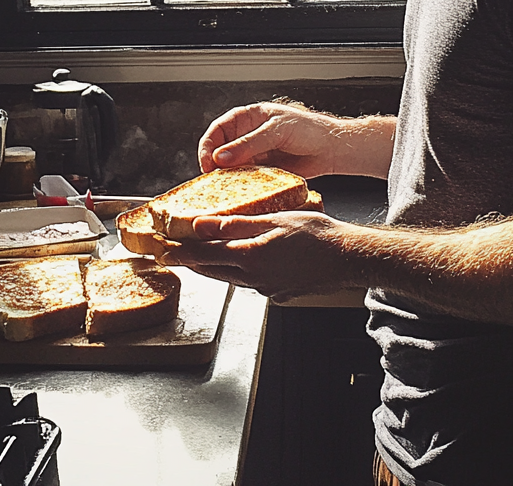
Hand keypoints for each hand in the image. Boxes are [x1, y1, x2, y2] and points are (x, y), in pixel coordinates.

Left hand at [159, 211, 354, 302]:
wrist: (348, 259)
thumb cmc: (318, 234)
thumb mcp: (273, 219)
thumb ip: (234, 224)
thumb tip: (201, 224)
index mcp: (249, 256)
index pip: (204, 254)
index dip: (181, 251)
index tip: (164, 249)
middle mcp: (254, 277)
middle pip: (212, 270)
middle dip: (191, 263)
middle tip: (172, 256)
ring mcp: (266, 289)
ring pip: (230, 278)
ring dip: (213, 269)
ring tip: (199, 260)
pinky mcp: (279, 294)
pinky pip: (251, 283)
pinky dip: (239, 273)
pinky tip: (242, 264)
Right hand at [197, 102, 346, 176]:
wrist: (332, 149)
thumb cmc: (308, 130)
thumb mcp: (276, 132)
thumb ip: (248, 144)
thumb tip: (221, 157)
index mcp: (247, 117)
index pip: (218, 130)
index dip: (208, 146)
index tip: (208, 163)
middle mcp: (247, 135)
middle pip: (220, 150)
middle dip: (214, 165)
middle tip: (213, 181)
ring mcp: (254, 154)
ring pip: (231, 166)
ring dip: (227, 177)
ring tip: (226, 189)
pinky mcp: (262, 170)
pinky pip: (245, 178)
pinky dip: (241, 186)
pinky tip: (242, 192)